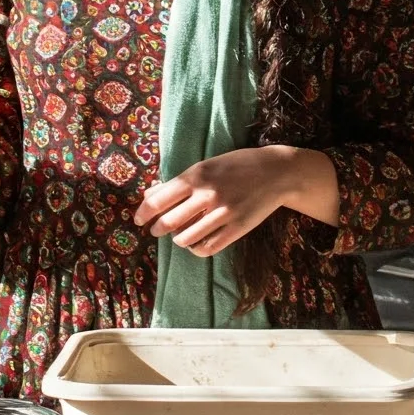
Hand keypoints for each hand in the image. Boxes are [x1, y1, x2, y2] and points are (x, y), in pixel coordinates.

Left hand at [134, 146, 334, 258]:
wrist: (275, 172)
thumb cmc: (236, 166)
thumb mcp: (206, 166)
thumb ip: (178, 182)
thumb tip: (149, 195)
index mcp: (196, 175)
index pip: (159, 200)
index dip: (144, 213)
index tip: (139, 220)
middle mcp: (208, 194)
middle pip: (170, 221)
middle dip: (158, 229)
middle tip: (157, 230)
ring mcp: (223, 213)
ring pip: (186, 238)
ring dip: (178, 239)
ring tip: (179, 235)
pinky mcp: (237, 228)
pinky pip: (208, 247)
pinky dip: (196, 248)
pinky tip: (196, 243)